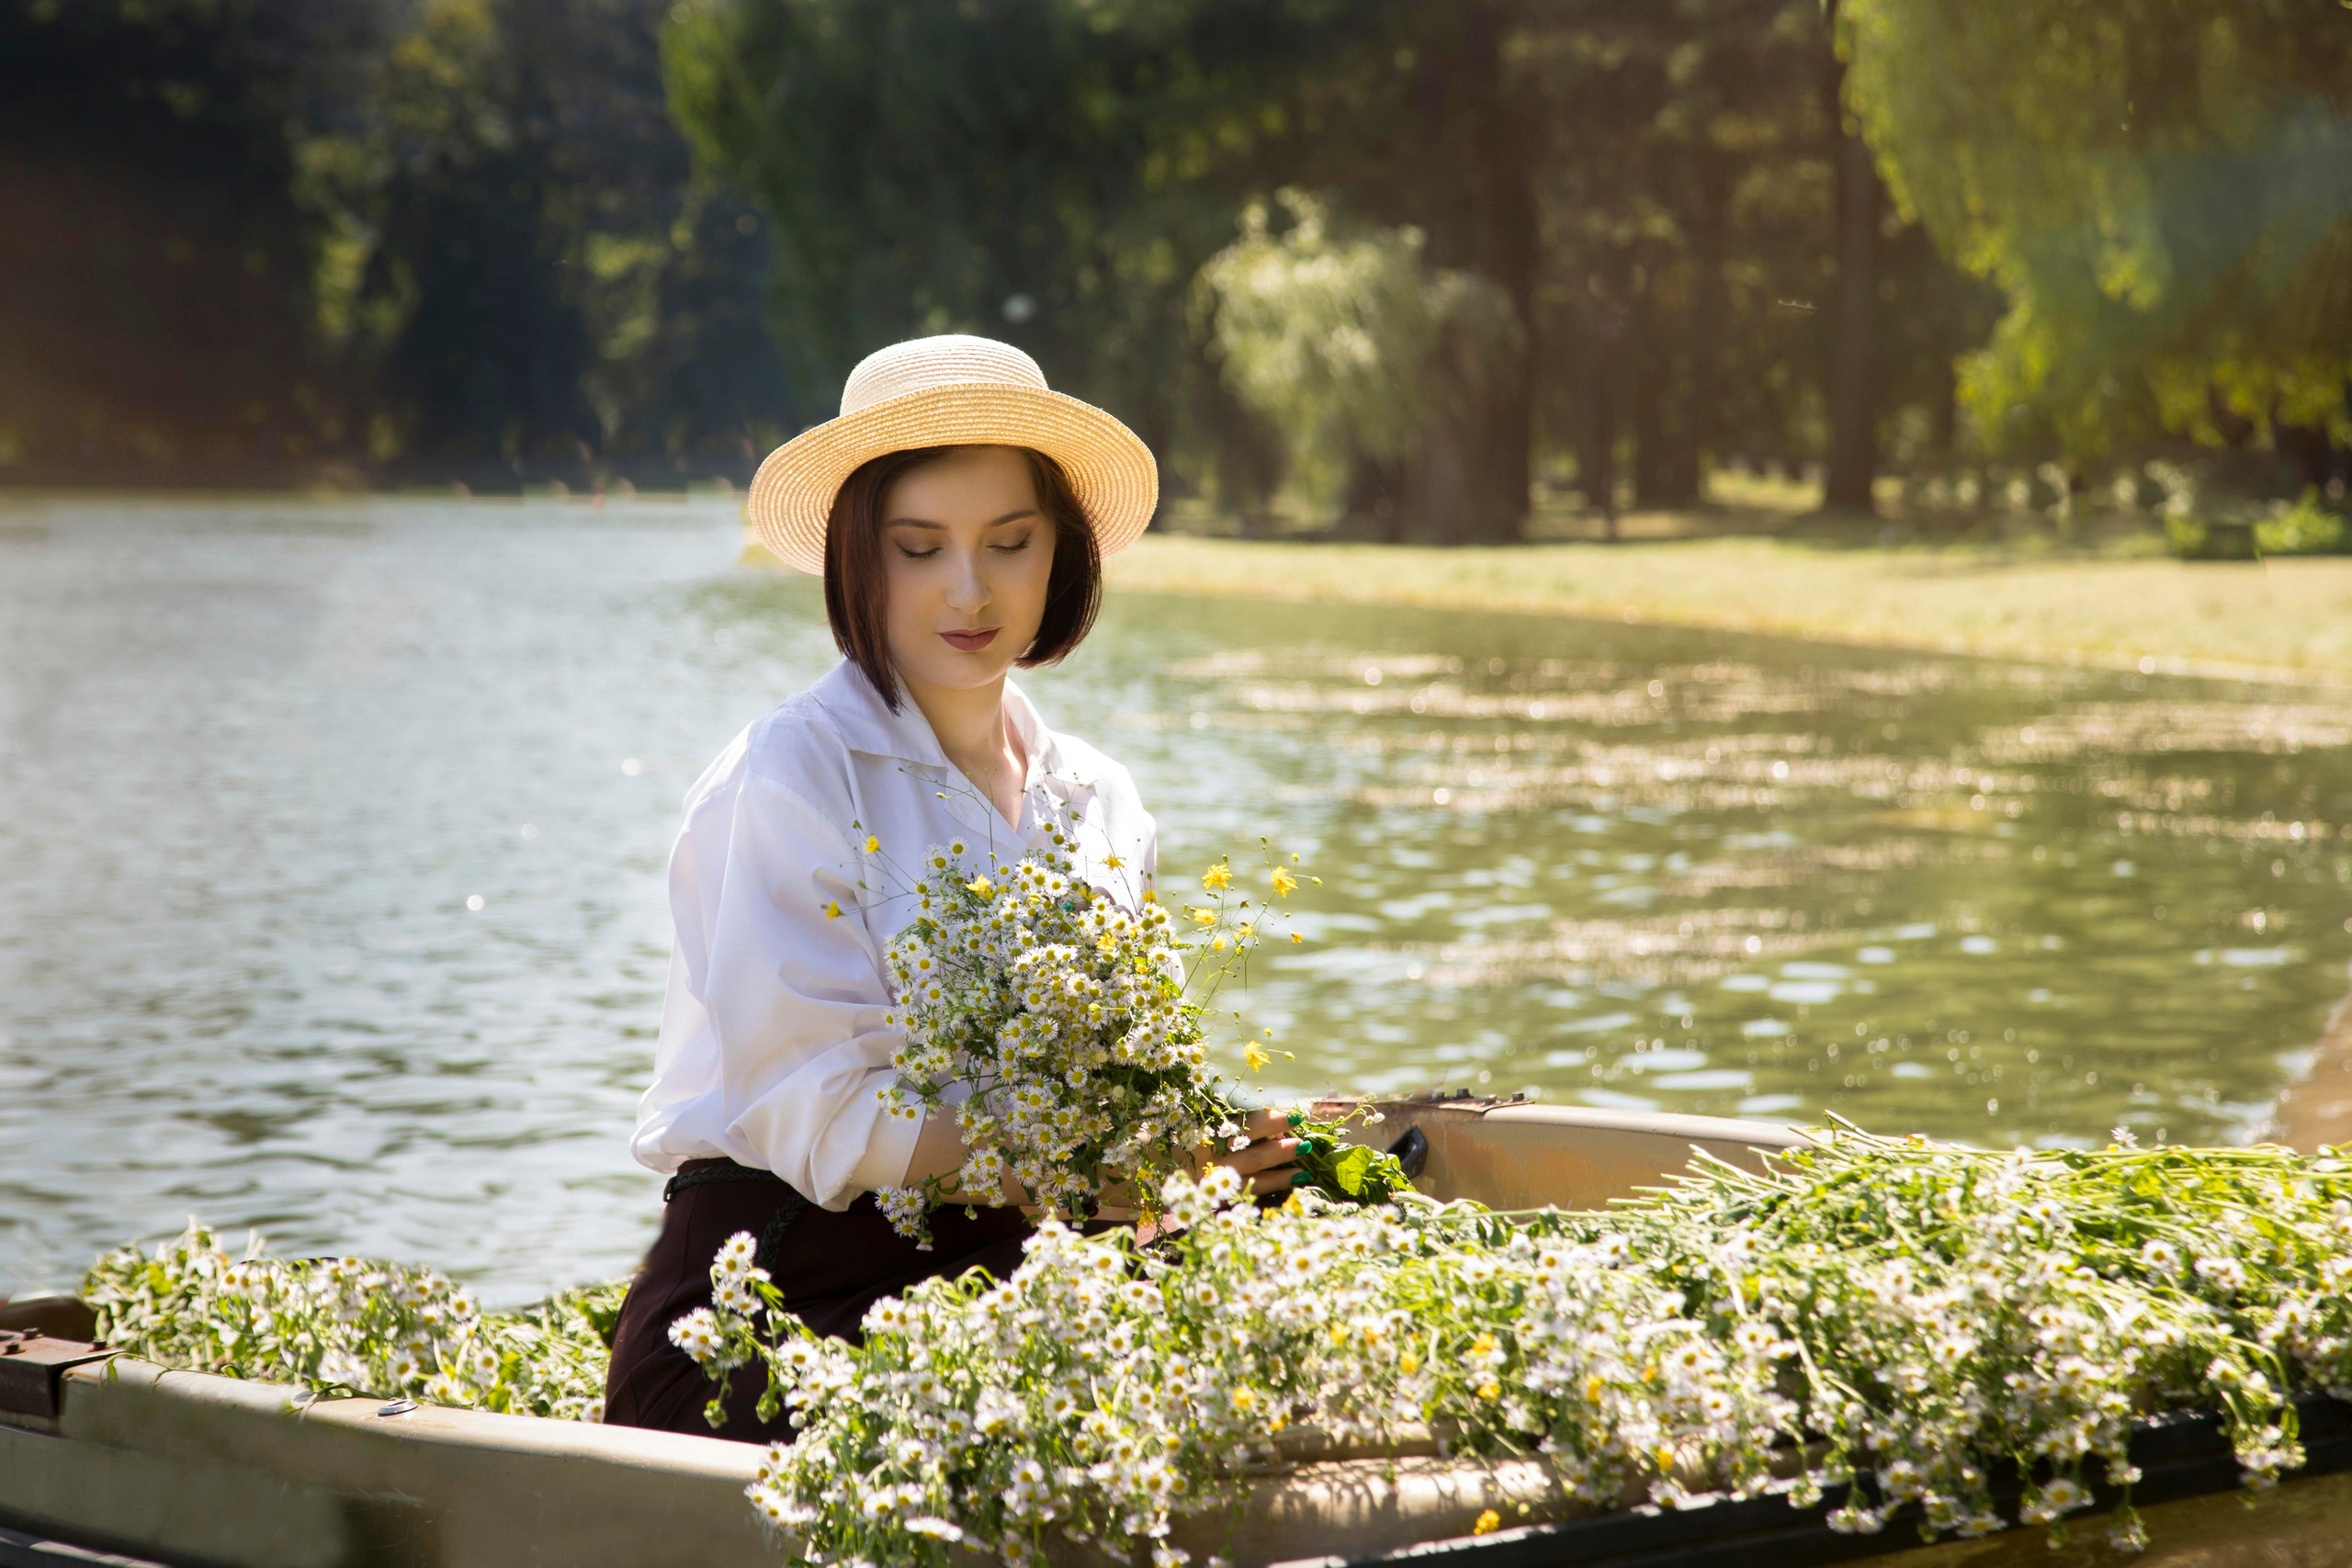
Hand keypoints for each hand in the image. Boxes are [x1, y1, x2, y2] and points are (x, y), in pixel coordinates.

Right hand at [1087, 1110, 1299, 1225]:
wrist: (1094, 1182)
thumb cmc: (1122, 1142)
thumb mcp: (1149, 1115)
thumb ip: (1183, 1104)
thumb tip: (1207, 1073)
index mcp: (1186, 1137)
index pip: (1233, 1128)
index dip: (1264, 1122)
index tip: (1289, 1114)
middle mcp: (1194, 1163)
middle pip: (1246, 1153)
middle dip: (1278, 1145)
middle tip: (1308, 1137)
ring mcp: (1197, 1185)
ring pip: (1246, 1176)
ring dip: (1277, 1169)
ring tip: (1305, 1159)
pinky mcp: (1197, 1200)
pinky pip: (1236, 1195)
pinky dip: (1262, 1189)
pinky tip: (1285, 1184)